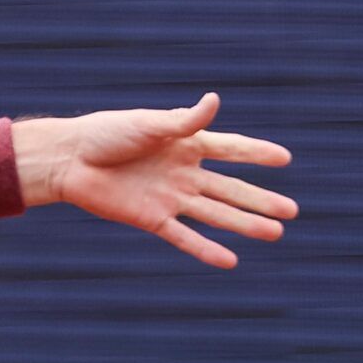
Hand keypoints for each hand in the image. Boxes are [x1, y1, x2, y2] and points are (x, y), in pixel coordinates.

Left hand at [17, 93, 297, 269]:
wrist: (71, 160)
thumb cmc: (107, 133)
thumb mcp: (149, 124)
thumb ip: (184, 121)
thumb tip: (215, 101)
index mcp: (185, 144)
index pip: (230, 149)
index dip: (257, 153)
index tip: (285, 159)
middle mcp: (184, 173)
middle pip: (231, 189)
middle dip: (261, 200)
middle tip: (292, 211)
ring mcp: (171, 198)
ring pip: (216, 214)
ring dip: (245, 224)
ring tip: (275, 233)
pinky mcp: (153, 219)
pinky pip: (185, 237)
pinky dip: (207, 250)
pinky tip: (231, 261)